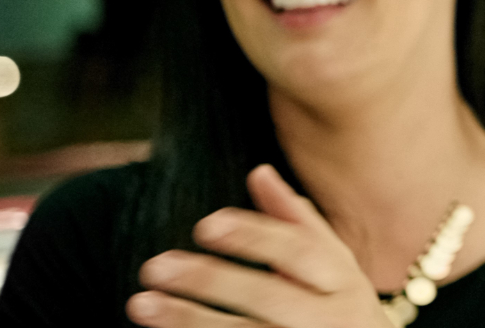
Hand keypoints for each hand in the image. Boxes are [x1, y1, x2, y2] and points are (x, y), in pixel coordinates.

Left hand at [128, 164, 386, 327]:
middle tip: (155, 267)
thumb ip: (296, 222)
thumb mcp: (334, 266)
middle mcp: (331, 319)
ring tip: (141, 304)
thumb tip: (259, 172)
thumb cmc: (343, 310)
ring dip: (189, 321)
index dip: (254, 237)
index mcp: (344, 282)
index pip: (300, 252)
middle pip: (269, 296)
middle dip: (211, 281)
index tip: (205, 224)